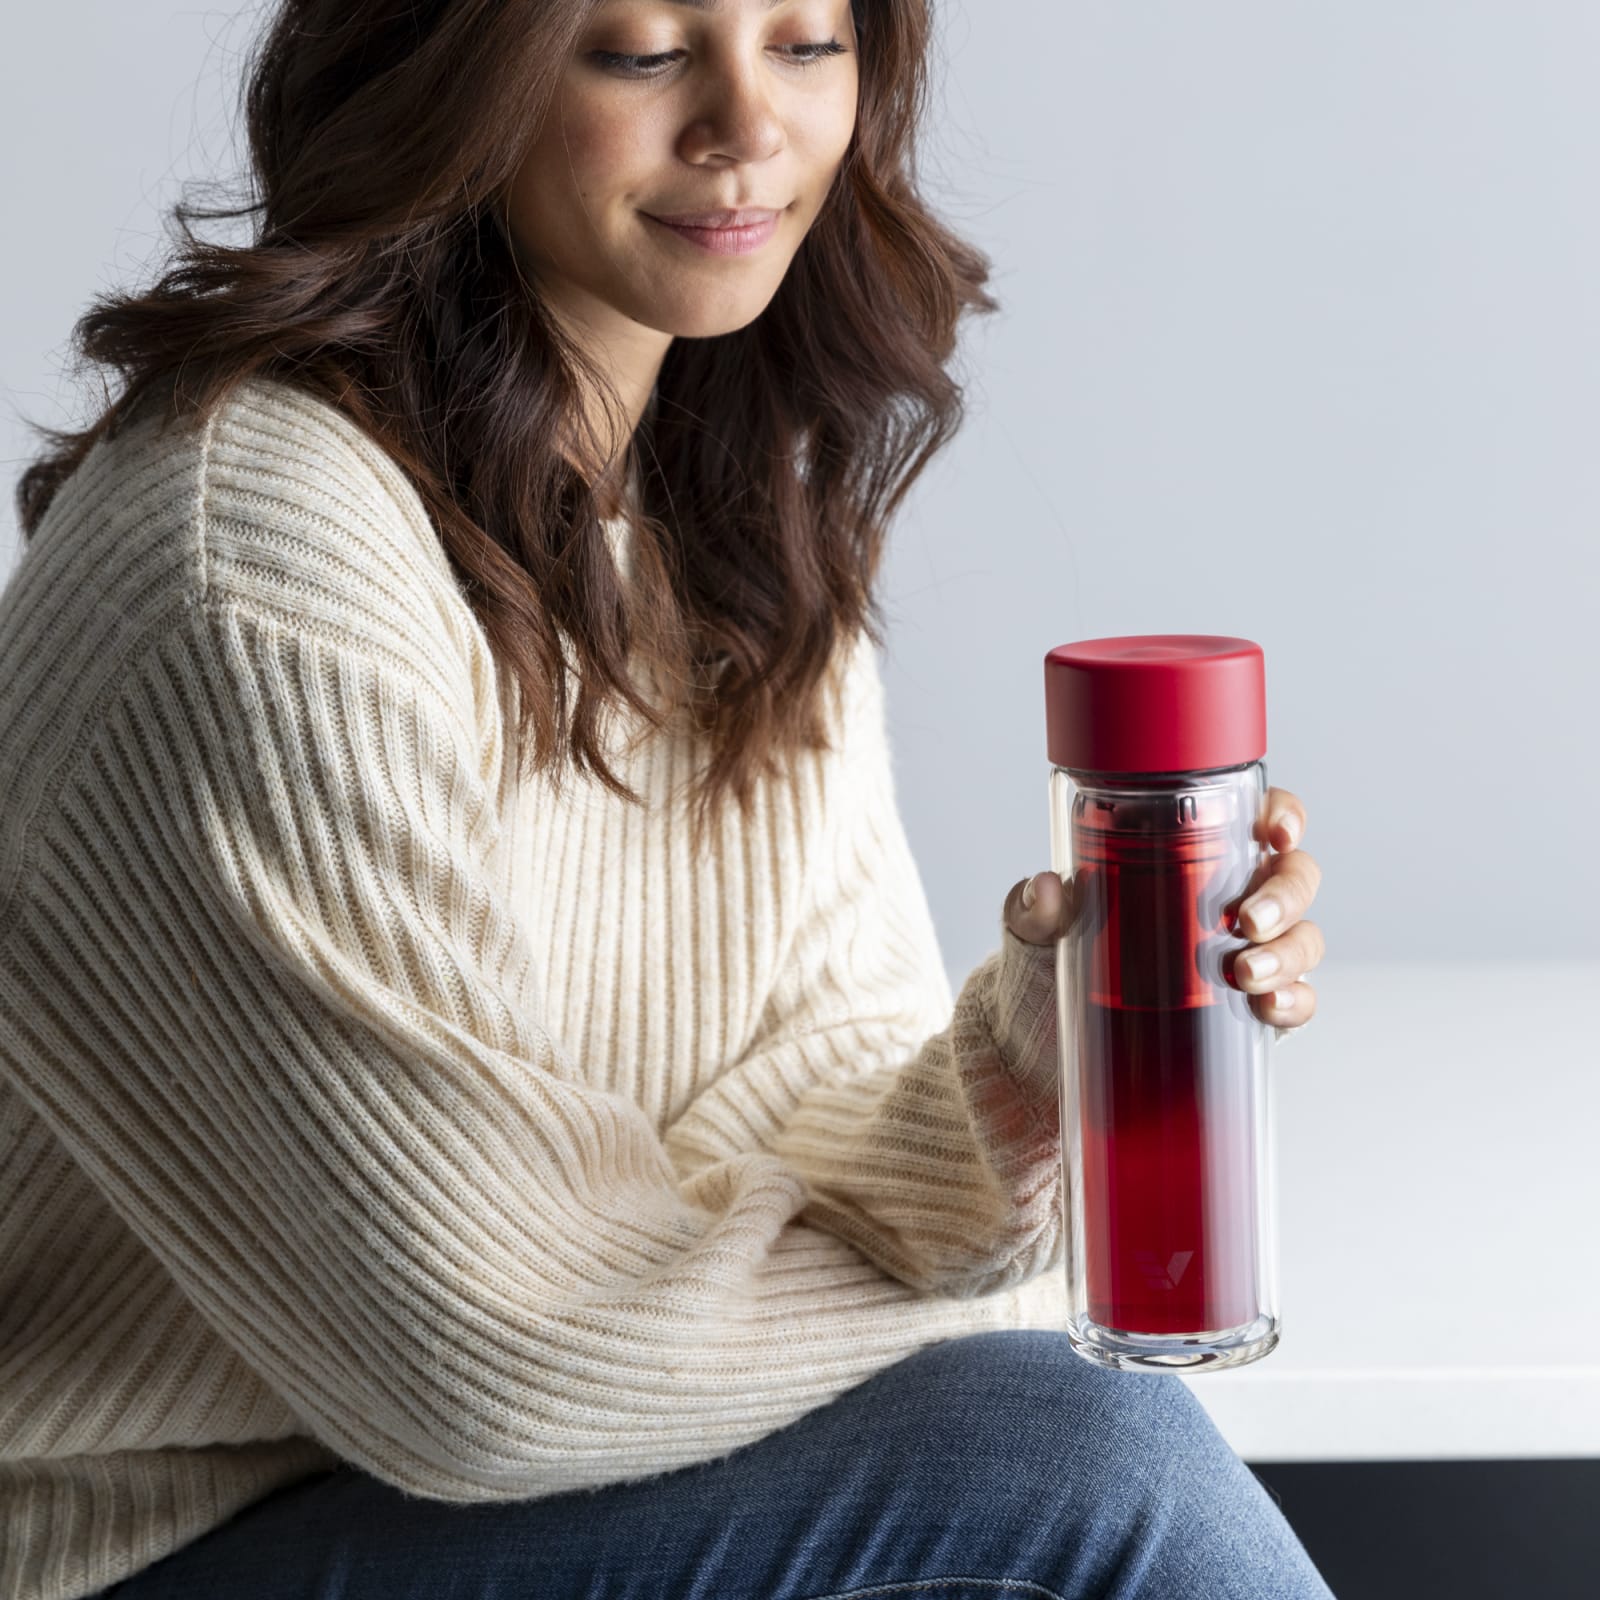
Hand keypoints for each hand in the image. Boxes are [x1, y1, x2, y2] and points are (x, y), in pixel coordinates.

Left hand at [1002, 786, 1322, 1033]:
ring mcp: (1245, 955)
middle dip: (1283, 896)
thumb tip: (1046, 888)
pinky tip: (1268, 1007)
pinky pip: (1295, 1001)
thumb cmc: (1049, 971)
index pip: (1255, 820)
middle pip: (1293, 878)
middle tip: (1244, 921)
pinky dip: (1293, 1002)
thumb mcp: (1035, 932)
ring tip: (1244, 974)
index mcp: (1190, 859)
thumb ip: (1035, 908)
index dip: (1282, 817)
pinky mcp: (1248, 1012)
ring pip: (1301, 938)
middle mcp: (1230, 900)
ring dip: (1287, 953)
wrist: (1044, 1053)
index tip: (1274, 833)